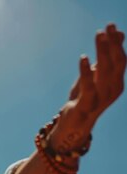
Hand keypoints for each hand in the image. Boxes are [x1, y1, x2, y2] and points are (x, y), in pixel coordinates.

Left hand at [49, 23, 125, 151]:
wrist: (74, 126)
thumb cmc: (85, 98)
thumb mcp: (95, 75)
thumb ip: (105, 57)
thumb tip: (118, 33)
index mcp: (116, 83)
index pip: (120, 59)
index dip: (117, 42)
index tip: (111, 26)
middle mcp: (112, 90)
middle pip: (116, 63)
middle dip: (112, 44)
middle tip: (108, 26)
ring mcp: (100, 99)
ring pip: (104, 73)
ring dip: (102, 53)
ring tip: (99, 36)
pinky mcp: (85, 106)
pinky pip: (88, 87)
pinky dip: (86, 72)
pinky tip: (83, 58)